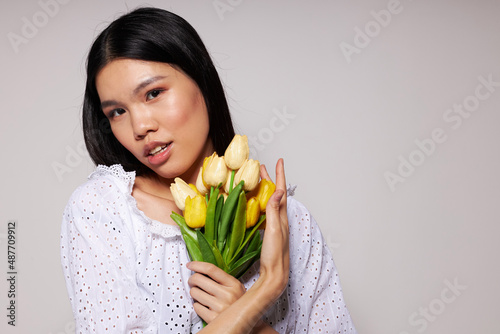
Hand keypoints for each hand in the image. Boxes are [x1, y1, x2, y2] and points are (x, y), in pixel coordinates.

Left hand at [187, 261, 245, 323]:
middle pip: (199, 279)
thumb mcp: (235, 287)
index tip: (190, 265)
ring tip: (201, 295)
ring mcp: (220, 307)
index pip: (211, 269)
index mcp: (233, 284)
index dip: (197, 265)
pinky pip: (196, 307)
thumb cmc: (236, 302)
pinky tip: (204, 306)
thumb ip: (222, 278)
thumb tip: (201, 269)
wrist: (244, 321)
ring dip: (194, 293)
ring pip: (194, 292)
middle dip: (192, 280)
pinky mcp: (213, 319)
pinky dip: (197, 305)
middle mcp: (227, 295)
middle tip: (193, 282)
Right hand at [258, 158, 288, 296]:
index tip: (279, 161)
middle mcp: (280, 220)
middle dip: (269, 179)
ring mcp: (275, 226)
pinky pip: (265, 213)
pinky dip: (260, 204)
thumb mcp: (273, 230)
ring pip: (270, 202)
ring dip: (265, 190)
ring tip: (258, 181)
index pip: (281, 191)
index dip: (279, 175)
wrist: (274, 276)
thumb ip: (274, 211)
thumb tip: (278, 190)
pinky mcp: (269, 233)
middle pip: (275, 194)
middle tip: (261, 167)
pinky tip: (255, 205)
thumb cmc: (275, 255)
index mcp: (282, 217)